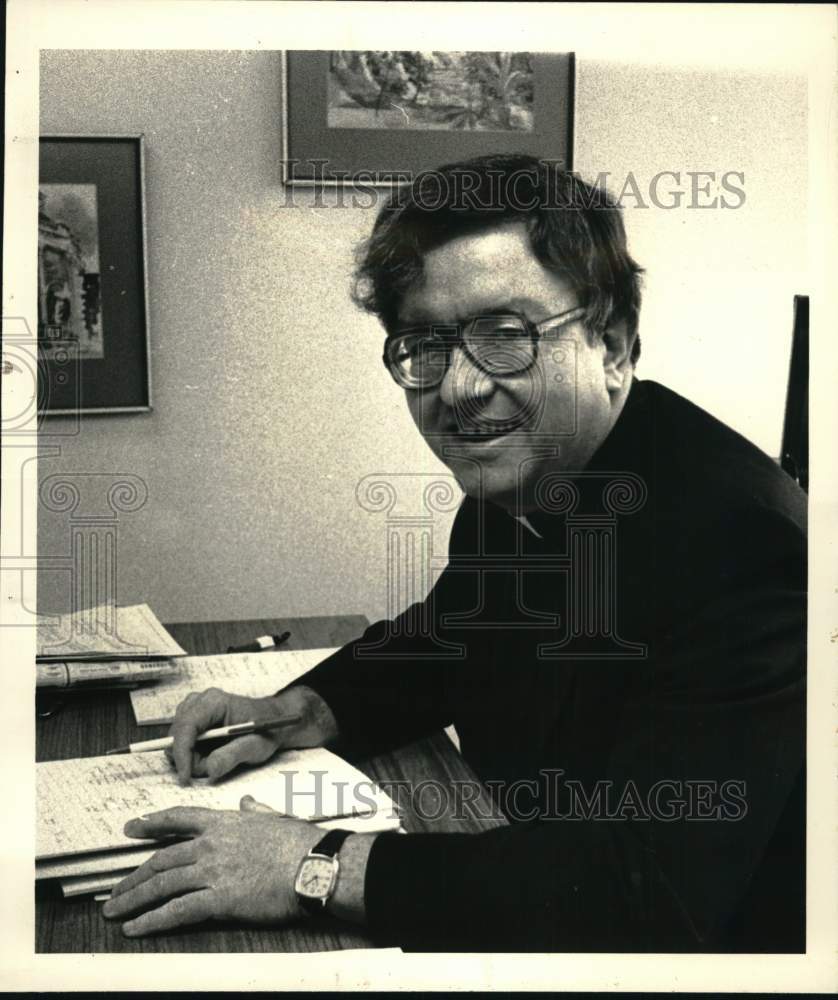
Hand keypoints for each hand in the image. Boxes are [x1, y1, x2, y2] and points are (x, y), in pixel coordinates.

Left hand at [101, 797, 322, 936]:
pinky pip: (176, 911)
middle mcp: (212, 844)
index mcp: (225, 823)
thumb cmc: (301, 844)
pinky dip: (152, 920)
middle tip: (115, 889)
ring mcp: (212, 871)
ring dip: (133, 899)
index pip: (179, 819)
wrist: (314, 865)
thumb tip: (248, 803)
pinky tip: (136, 928)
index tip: (131, 828)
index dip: (152, 824)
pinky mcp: (218, 899)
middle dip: (134, 876)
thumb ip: (256, 812)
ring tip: (115, 911)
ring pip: (161, 884)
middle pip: (162, 858)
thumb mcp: (275, 818)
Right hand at [166, 684, 338, 785]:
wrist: (272, 721)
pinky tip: (210, 753)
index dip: (182, 753)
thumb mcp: (255, 746)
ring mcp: (195, 708)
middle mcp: (201, 700)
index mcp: (215, 702)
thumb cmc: (266, 730)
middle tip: (209, 768)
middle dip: (189, 757)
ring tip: (216, 758)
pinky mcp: (193, 718)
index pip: (187, 726)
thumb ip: (232, 756)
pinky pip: (182, 740)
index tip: (185, 776)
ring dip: (191, 756)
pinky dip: (192, 753)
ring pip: (178, 738)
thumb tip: (208, 769)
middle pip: (178, 733)